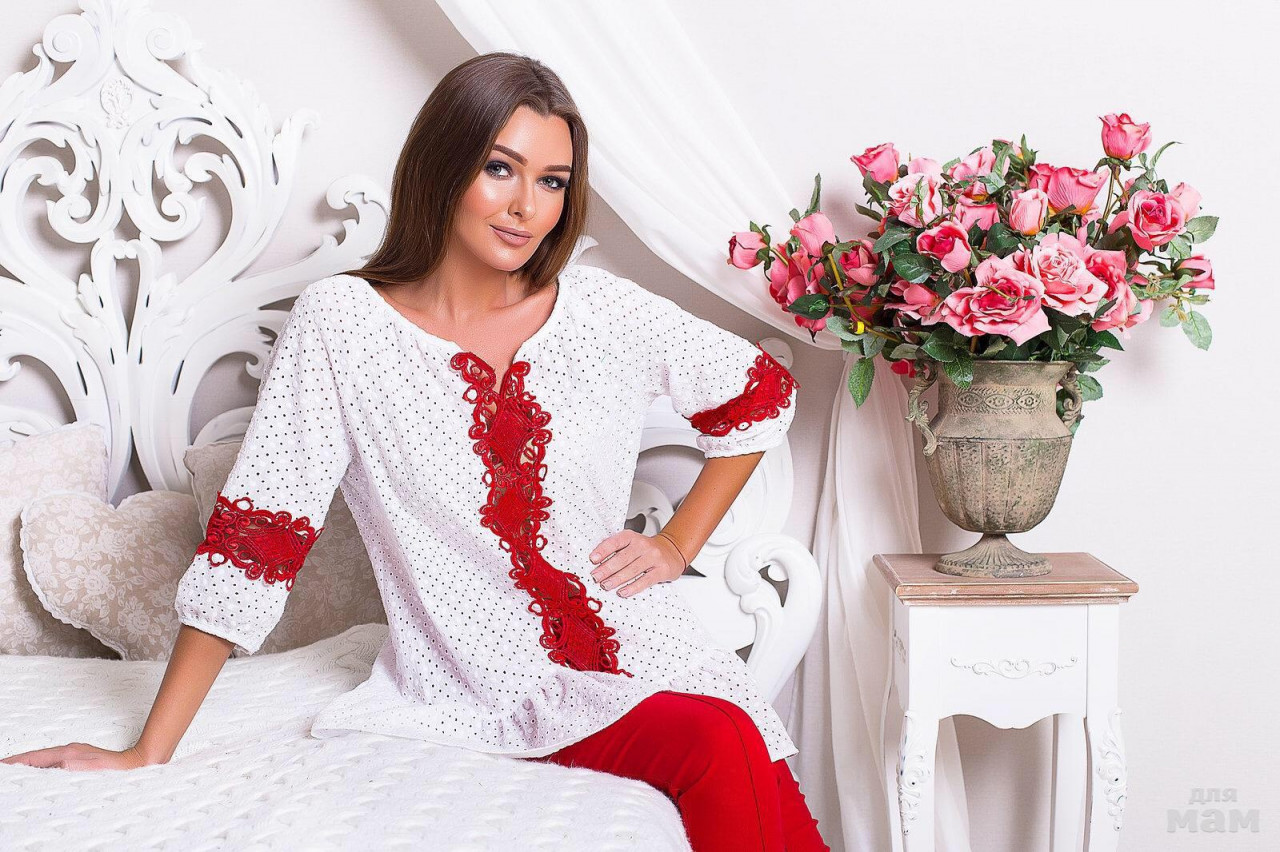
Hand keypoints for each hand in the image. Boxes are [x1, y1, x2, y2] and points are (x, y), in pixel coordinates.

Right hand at [1, 742, 158, 770]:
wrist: (133, 763)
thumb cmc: (114, 768)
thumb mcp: (87, 768)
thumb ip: (67, 766)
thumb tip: (51, 765)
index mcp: (67, 752)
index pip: (35, 757)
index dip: (18, 761)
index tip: (3, 764)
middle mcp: (69, 751)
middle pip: (37, 757)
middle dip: (19, 763)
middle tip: (4, 768)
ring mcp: (74, 754)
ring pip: (45, 760)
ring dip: (29, 765)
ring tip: (15, 771)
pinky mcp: (79, 760)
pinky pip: (53, 763)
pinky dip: (41, 767)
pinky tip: (39, 774)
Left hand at [588, 530, 686, 598]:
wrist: (672, 551)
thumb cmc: (645, 550)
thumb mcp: (631, 543)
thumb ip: (616, 550)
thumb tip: (596, 561)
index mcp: (632, 537)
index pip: (616, 541)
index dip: (603, 550)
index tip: (593, 559)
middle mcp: (643, 545)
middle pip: (622, 558)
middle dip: (607, 569)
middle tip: (596, 577)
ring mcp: (654, 557)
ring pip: (632, 570)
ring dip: (617, 579)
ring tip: (606, 585)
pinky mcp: (662, 570)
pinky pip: (645, 580)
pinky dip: (632, 587)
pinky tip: (623, 592)